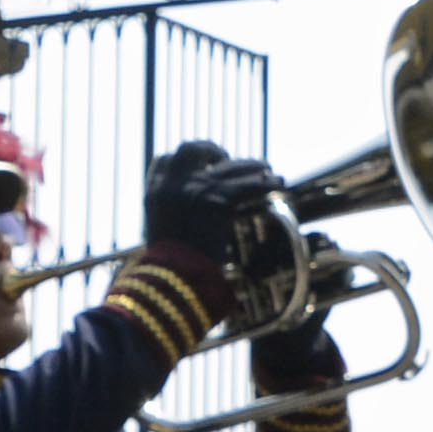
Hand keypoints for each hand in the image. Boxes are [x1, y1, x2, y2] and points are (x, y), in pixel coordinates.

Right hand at [140, 144, 286, 314]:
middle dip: (211, 149)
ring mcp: (195, 190)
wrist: (175, 283)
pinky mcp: (218, 202)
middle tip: (227, 159)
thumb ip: (173, 216)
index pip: (167, 160)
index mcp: (154, 193)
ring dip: (250, 166)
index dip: (186, 161)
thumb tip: (192, 215)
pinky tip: (278, 184)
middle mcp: (172, 185)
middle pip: (192, 149)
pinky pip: (248, 186)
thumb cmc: (169, 270)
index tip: (201, 165)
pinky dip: (266, 183)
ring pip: (228, 166)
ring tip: (267, 169)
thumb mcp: (161, 235)